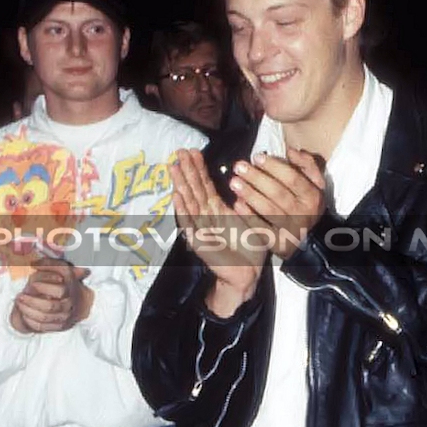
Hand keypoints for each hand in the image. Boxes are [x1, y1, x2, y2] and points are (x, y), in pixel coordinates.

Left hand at [10, 258, 92, 333]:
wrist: (75, 301)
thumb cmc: (61, 282)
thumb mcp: (59, 270)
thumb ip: (49, 263)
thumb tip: (33, 264)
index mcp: (71, 289)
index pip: (60, 291)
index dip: (44, 288)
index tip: (32, 284)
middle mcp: (70, 304)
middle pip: (50, 307)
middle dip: (32, 301)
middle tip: (20, 296)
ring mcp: (65, 317)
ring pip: (44, 318)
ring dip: (28, 311)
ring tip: (19, 303)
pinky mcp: (59, 326)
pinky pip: (41, 327)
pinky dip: (30, 321)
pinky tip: (23, 313)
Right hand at [171, 149, 269, 315]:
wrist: (247, 274)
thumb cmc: (251, 250)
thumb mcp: (253, 223)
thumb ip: (245, 209)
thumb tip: (238, 194)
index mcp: (219, 211)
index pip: (206, 186)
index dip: (199, 169)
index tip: (193, 152)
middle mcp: (207, 216)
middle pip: (195, 189)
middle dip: (187, 170)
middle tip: (180, 151)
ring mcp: (200, 227)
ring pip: (190, 201)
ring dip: (181, 184)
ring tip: (174, 166)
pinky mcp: (198, 240)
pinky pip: (189, 223)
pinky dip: (183, 210)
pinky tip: (176, 195)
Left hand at [228, 147, 326, 260]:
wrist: (309, 238)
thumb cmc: (306, 205)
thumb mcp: (314, 184)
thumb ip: (306, 165)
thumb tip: (291, 150)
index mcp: (312, 196)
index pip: (293, 179)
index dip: (274, 167)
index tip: (256, 157)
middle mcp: (303, 213)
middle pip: (278, 193)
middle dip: (257, 178)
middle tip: (239, 167)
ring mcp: (290, 229)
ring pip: (269, 210)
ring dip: (250, 195)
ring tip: (234, 182)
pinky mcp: (278, 242)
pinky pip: (262, 228)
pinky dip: (249, 216)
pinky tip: (237, 204)